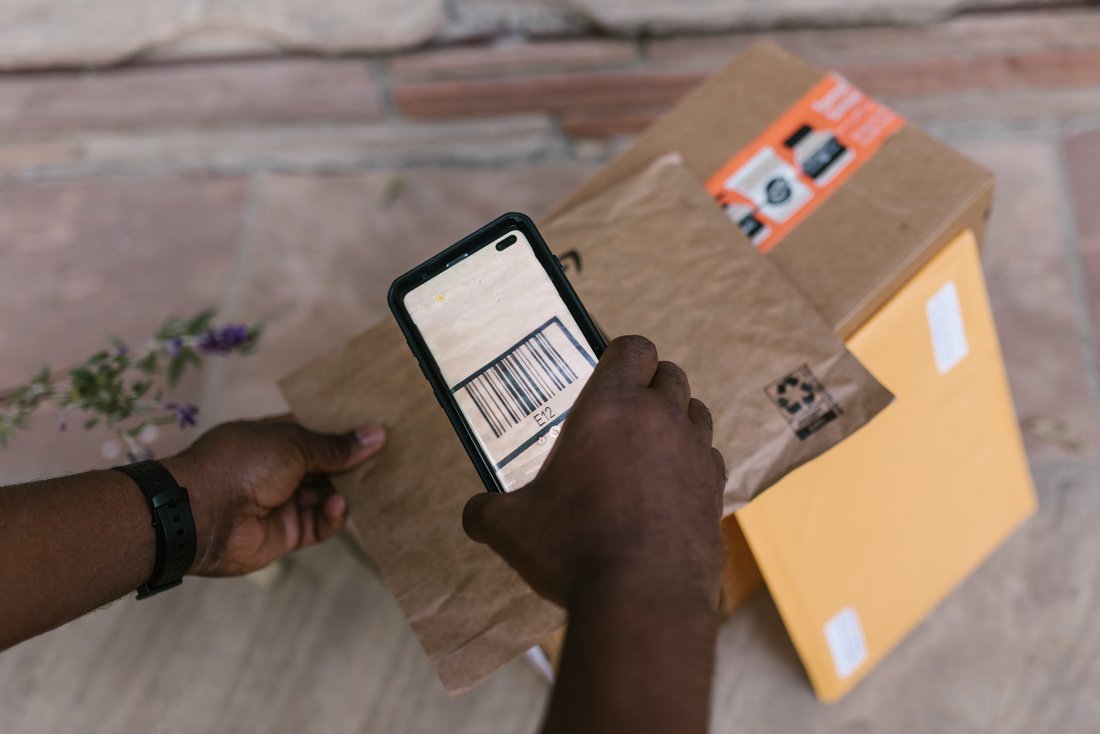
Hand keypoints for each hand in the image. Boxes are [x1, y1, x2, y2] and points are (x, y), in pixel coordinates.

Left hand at [161, 417, 385, 576]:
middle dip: (352, 463)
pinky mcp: (286, 535)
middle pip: (324, 467)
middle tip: (388, 458)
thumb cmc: (242, 463)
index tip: (376, 429)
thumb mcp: (294, 443)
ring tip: (372, 483)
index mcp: (272, 439)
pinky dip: (332, 516)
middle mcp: (277, 471)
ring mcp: (281, 503)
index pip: (313, 433)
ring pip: (326, 497)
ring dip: (347, 491)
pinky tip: (339, 506)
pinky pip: (319, 525)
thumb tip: (377, 434)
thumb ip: (335, 446)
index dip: (341, 432)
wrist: (201, 513)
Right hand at [462, 335, 725, 610]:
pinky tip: (667, 491)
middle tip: (622, 414)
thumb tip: (474, 515)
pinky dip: (692, 463)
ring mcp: (696, 453)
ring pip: (696, 412)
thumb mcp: (511, 528)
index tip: (607, 375)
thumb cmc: (574, 550)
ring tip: (646, 450)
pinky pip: (709, 458)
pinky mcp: (716, 491)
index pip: (634, 348)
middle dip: (649, 385)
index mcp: (611, 406)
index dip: (622, 355)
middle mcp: (660, 418)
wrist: (644, 600)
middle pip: (670, 374)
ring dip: (675, 420)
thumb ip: (487, 511)